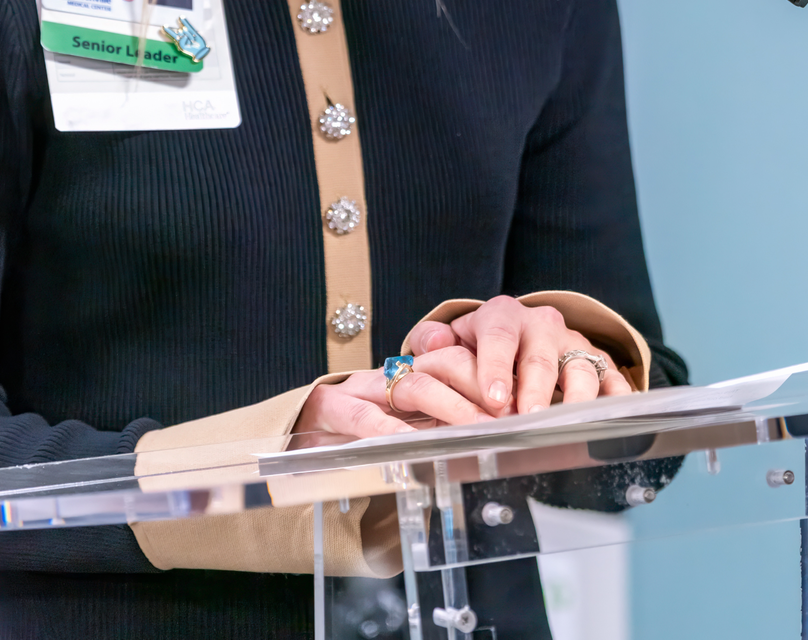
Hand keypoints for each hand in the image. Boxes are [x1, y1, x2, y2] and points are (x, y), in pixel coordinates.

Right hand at [293, 346, 495, 438]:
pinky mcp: (331, 408)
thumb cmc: (353, 435)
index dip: (489, 378)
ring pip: (415, 384)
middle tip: (507, 417)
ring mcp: (362, 388)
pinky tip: (409, 446)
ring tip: (477, 430)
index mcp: (411, 375)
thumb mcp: (403, 430)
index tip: (518, 403)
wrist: (289, 430)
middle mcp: (391, 375)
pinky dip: (389, 431)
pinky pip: (364, 416)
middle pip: (445, 364)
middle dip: (480, 387)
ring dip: (452, 407)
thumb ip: (437, 430)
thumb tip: (489, 443)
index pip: (459, 360)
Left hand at [404, 295, 630, 414]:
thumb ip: (433, 339)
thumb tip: (432, 342)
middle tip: (527, 419)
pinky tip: (616, 415)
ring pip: (582, 366)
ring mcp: (572, 343)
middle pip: (541, 357)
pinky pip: (613, 376)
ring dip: (576, 398)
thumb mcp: (454, 336)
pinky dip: (617, 396)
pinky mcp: (598, 361)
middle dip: (535, 390)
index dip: (496, 366)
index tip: (494, 398)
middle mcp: (541, 325)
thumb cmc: (482, 344)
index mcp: (502, 316)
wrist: (516, 335)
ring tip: (566, 426)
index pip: (498, 335)